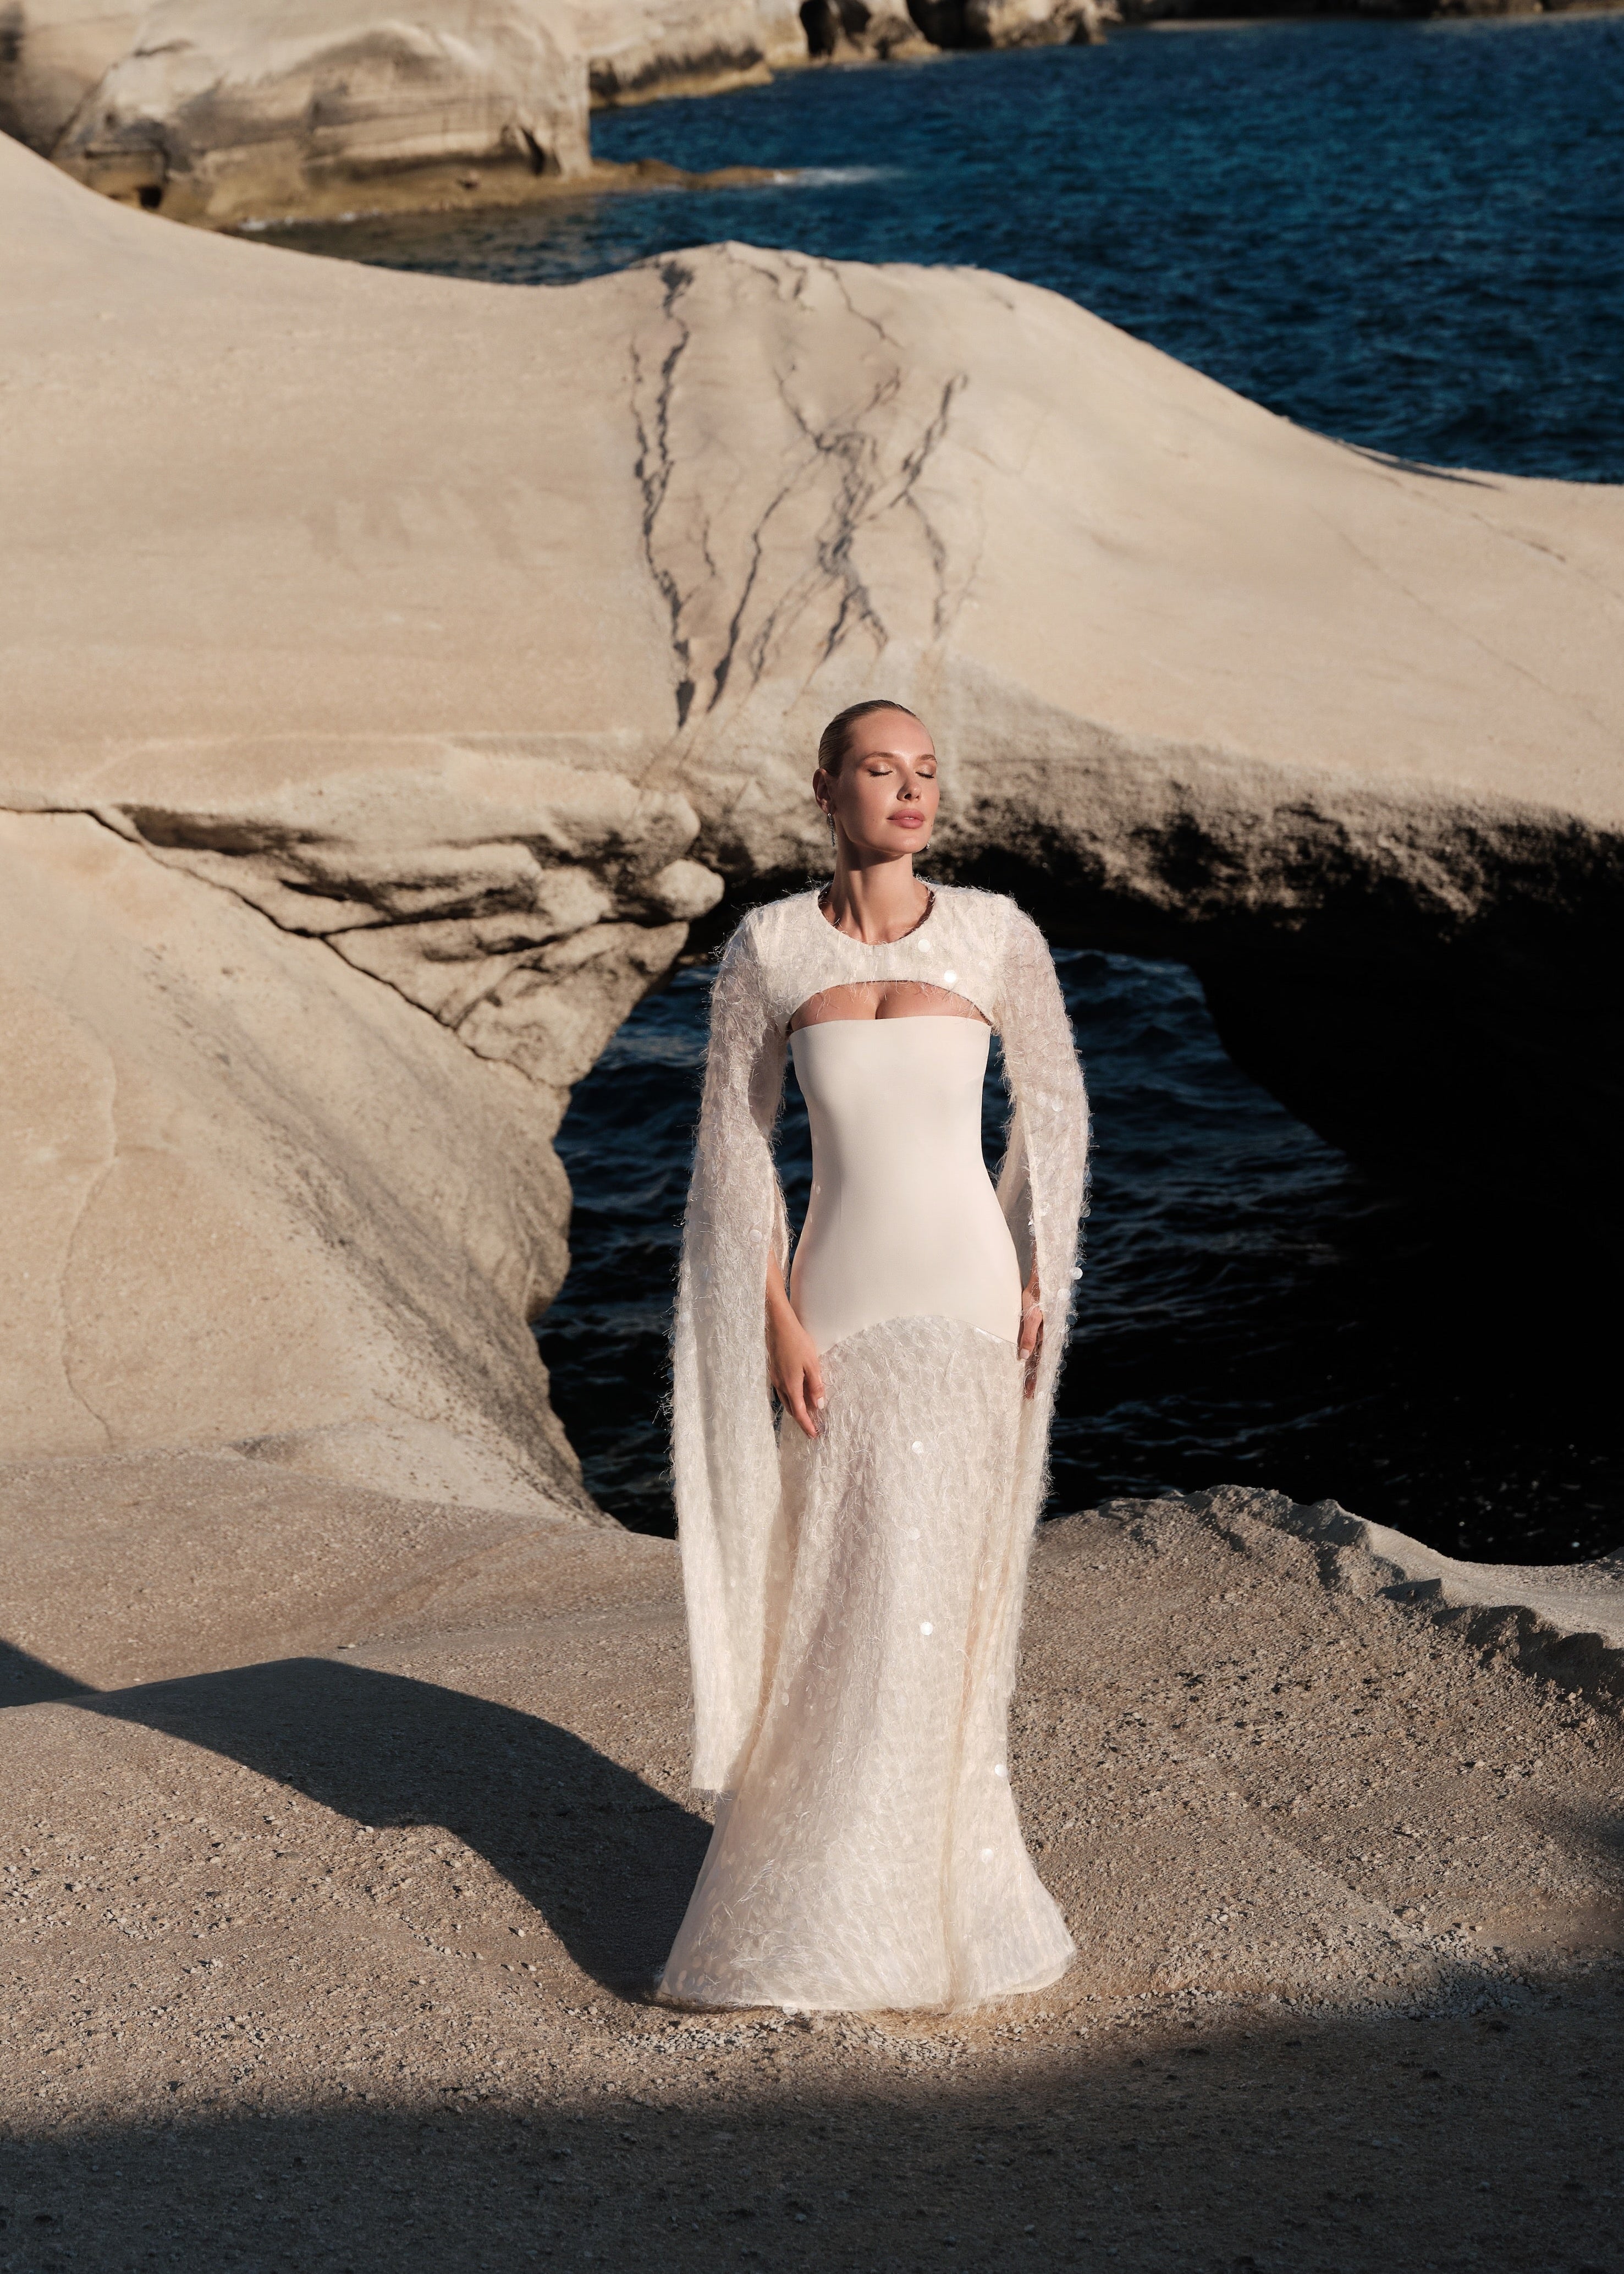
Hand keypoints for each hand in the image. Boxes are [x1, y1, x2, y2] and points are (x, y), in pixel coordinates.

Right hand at [767, 1282, 825, 1439]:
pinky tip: (796, 1394)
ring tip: (806, 1414)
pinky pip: (782, 1390)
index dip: (807, 1426)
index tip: (814, 1436)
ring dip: (796, 1409)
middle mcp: (781, 1385)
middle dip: (802, 1420)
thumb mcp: (812, 1364)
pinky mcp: (774, 1370)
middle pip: (791, 1409)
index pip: (800, 1412)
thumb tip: (819, 1405)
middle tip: (812, 1428)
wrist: (778, 1325)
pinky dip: (791, 1398)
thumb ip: (816, 1386)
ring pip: (786, 1400)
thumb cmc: (797, 1342)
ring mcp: (775, 1377)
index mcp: (791, 1385)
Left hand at [1019, 1270, 1042, 1400]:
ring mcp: (1040, 1333)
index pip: (1039, 1364)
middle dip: (1033, 1379)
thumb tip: (1024, 1357)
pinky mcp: (1035, 1327)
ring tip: (1027, 1385)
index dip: (1035, 1379)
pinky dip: (1031, 1358)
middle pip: (1038, 1363)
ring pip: (1036, 1357)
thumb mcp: (1031, 1316)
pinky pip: (1033, 1347)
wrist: (1040, 1280)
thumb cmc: (1035, 1297)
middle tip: (1027, 1396)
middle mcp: (1044, 1338)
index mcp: (1045, 1337)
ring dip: (1031, 1370)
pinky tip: (1026, 1363)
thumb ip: (1028, 1336)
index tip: (1030, 1394)